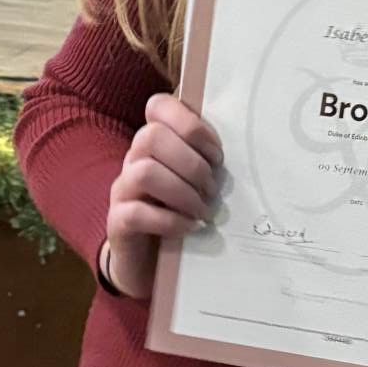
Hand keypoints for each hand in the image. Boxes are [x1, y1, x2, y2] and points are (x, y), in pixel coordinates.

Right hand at [102, 93, 222, 299]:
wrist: (147, 260)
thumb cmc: (179, 211)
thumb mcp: (196, 181)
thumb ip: (209, 161)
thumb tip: (249, 150)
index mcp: (154, 142)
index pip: (158, 106)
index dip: (190, 123)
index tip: (216, 153)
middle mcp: (133, 160)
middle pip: (150, 137)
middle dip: (191, 163)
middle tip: (213, 188)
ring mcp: (122, 190)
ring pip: (144, 172)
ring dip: (183, 192)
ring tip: (203, 210)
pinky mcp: (117, 222)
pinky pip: (136, 213)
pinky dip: (170, 221)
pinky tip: (190, 228)